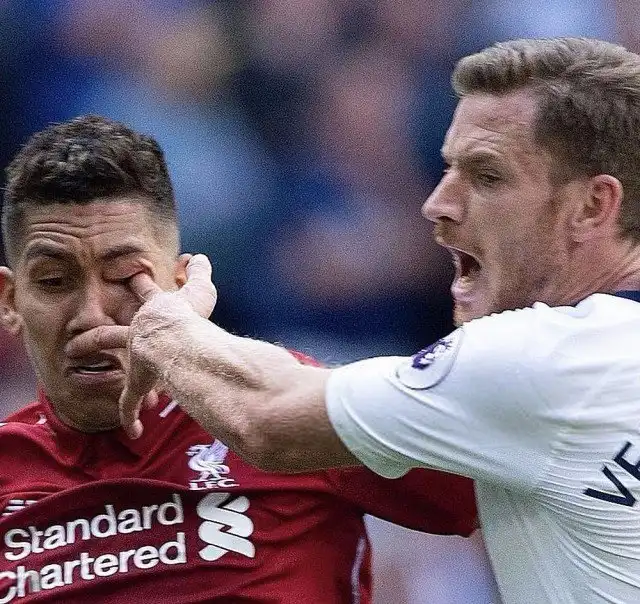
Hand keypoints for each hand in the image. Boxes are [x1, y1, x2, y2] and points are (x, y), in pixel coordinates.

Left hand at [64, 254, 216, 437]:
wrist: (174, 341)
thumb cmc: (189, 317)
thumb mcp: (199, 290)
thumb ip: (198, 273)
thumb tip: (198, 256)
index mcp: (155, 314)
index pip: (145, 294)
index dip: (140, 285)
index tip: (132, 278)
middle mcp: (139, 335)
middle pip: (110, 335)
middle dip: (94, 338)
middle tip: (78, 342)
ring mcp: (135, 360)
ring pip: (114, 367)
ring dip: (98, 374)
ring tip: (85, 378)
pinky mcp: (138, 384)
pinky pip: (132, 403)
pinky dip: (132, 417)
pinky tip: (132, 432)